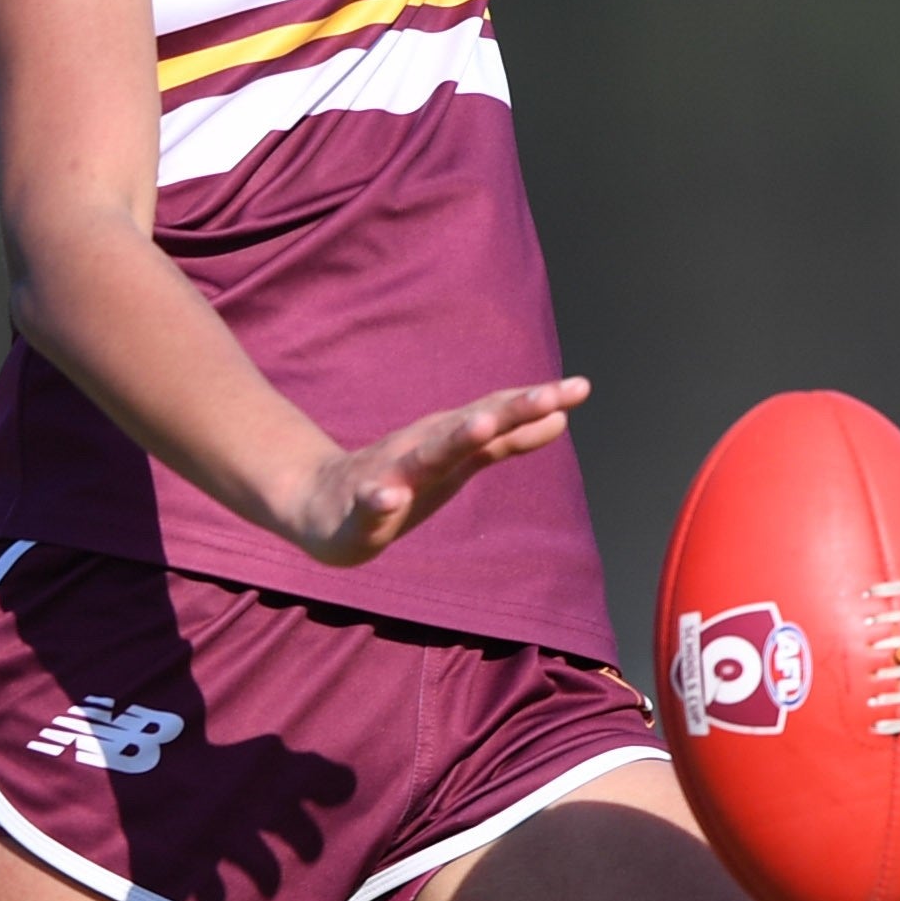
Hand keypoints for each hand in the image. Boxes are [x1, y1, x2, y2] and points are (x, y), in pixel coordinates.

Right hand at [285, 377, 586, 564]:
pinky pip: (369, 505)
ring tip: (482, 427)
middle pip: (470, 427)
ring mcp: (388, 477)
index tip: (580, 388)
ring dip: (453, 440)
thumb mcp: (460, 460)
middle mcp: (422, 449)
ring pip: (424, 457)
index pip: (499, 415)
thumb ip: (508, 441)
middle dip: (507, 411)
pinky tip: (389, 498)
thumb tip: (562, 419)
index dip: (537, 403)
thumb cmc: (398, 480)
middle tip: (547, 396)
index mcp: (448, 441)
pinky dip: (380, 499)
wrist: (319, 506)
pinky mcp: (358, 512)